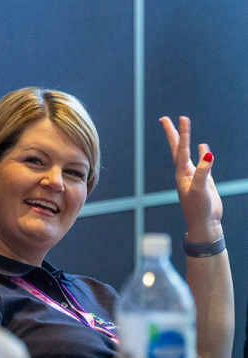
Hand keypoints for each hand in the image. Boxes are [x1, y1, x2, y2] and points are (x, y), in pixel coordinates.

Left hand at [160, 116, 222, 241]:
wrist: (204, 224)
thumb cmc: (199, 209)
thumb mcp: (200, 190)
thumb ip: (203, 172)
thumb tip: (208, 154)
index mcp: (181, 173)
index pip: (180, 148)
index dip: (181, 133)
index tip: (181, 118)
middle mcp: (185, 172)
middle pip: (177, 148)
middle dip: (173, 133)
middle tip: (165, 118)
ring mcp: (194, 176)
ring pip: (189, 153)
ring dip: (185, 140)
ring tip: (183, 128)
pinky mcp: (204, 181)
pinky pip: (202, 163)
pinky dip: (203, 154)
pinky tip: (204, 148)